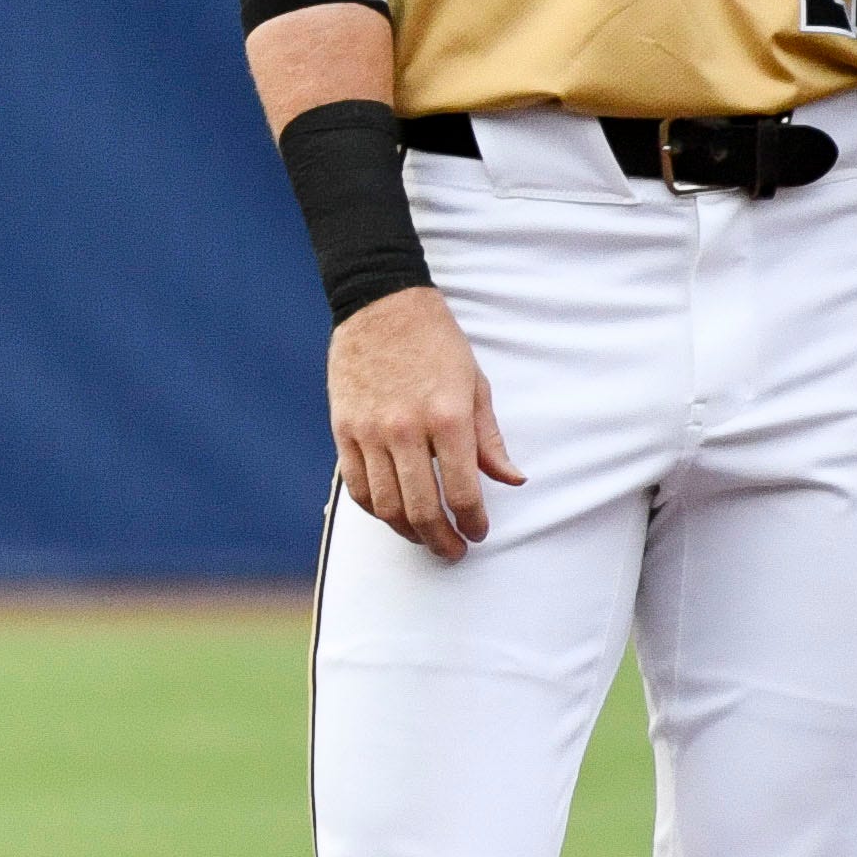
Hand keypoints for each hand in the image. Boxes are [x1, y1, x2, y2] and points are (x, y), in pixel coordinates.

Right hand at [330, 285, 520, 562]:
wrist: (382, 305)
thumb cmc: (436, 343)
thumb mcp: (475, 385)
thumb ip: (490, 440)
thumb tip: (512, 480)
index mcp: (447, 417)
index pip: (463, 491)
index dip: (473, 522)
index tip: (479, 532)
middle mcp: (406, 429)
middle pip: (422, 508)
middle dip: (441, 540)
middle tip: (454, 551)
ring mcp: (370, 431)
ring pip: (385, 506)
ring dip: (407, 531)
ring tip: (424, 537)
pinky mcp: (344, 429)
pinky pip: (357, 486)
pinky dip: (374, 509)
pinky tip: (392, 513)